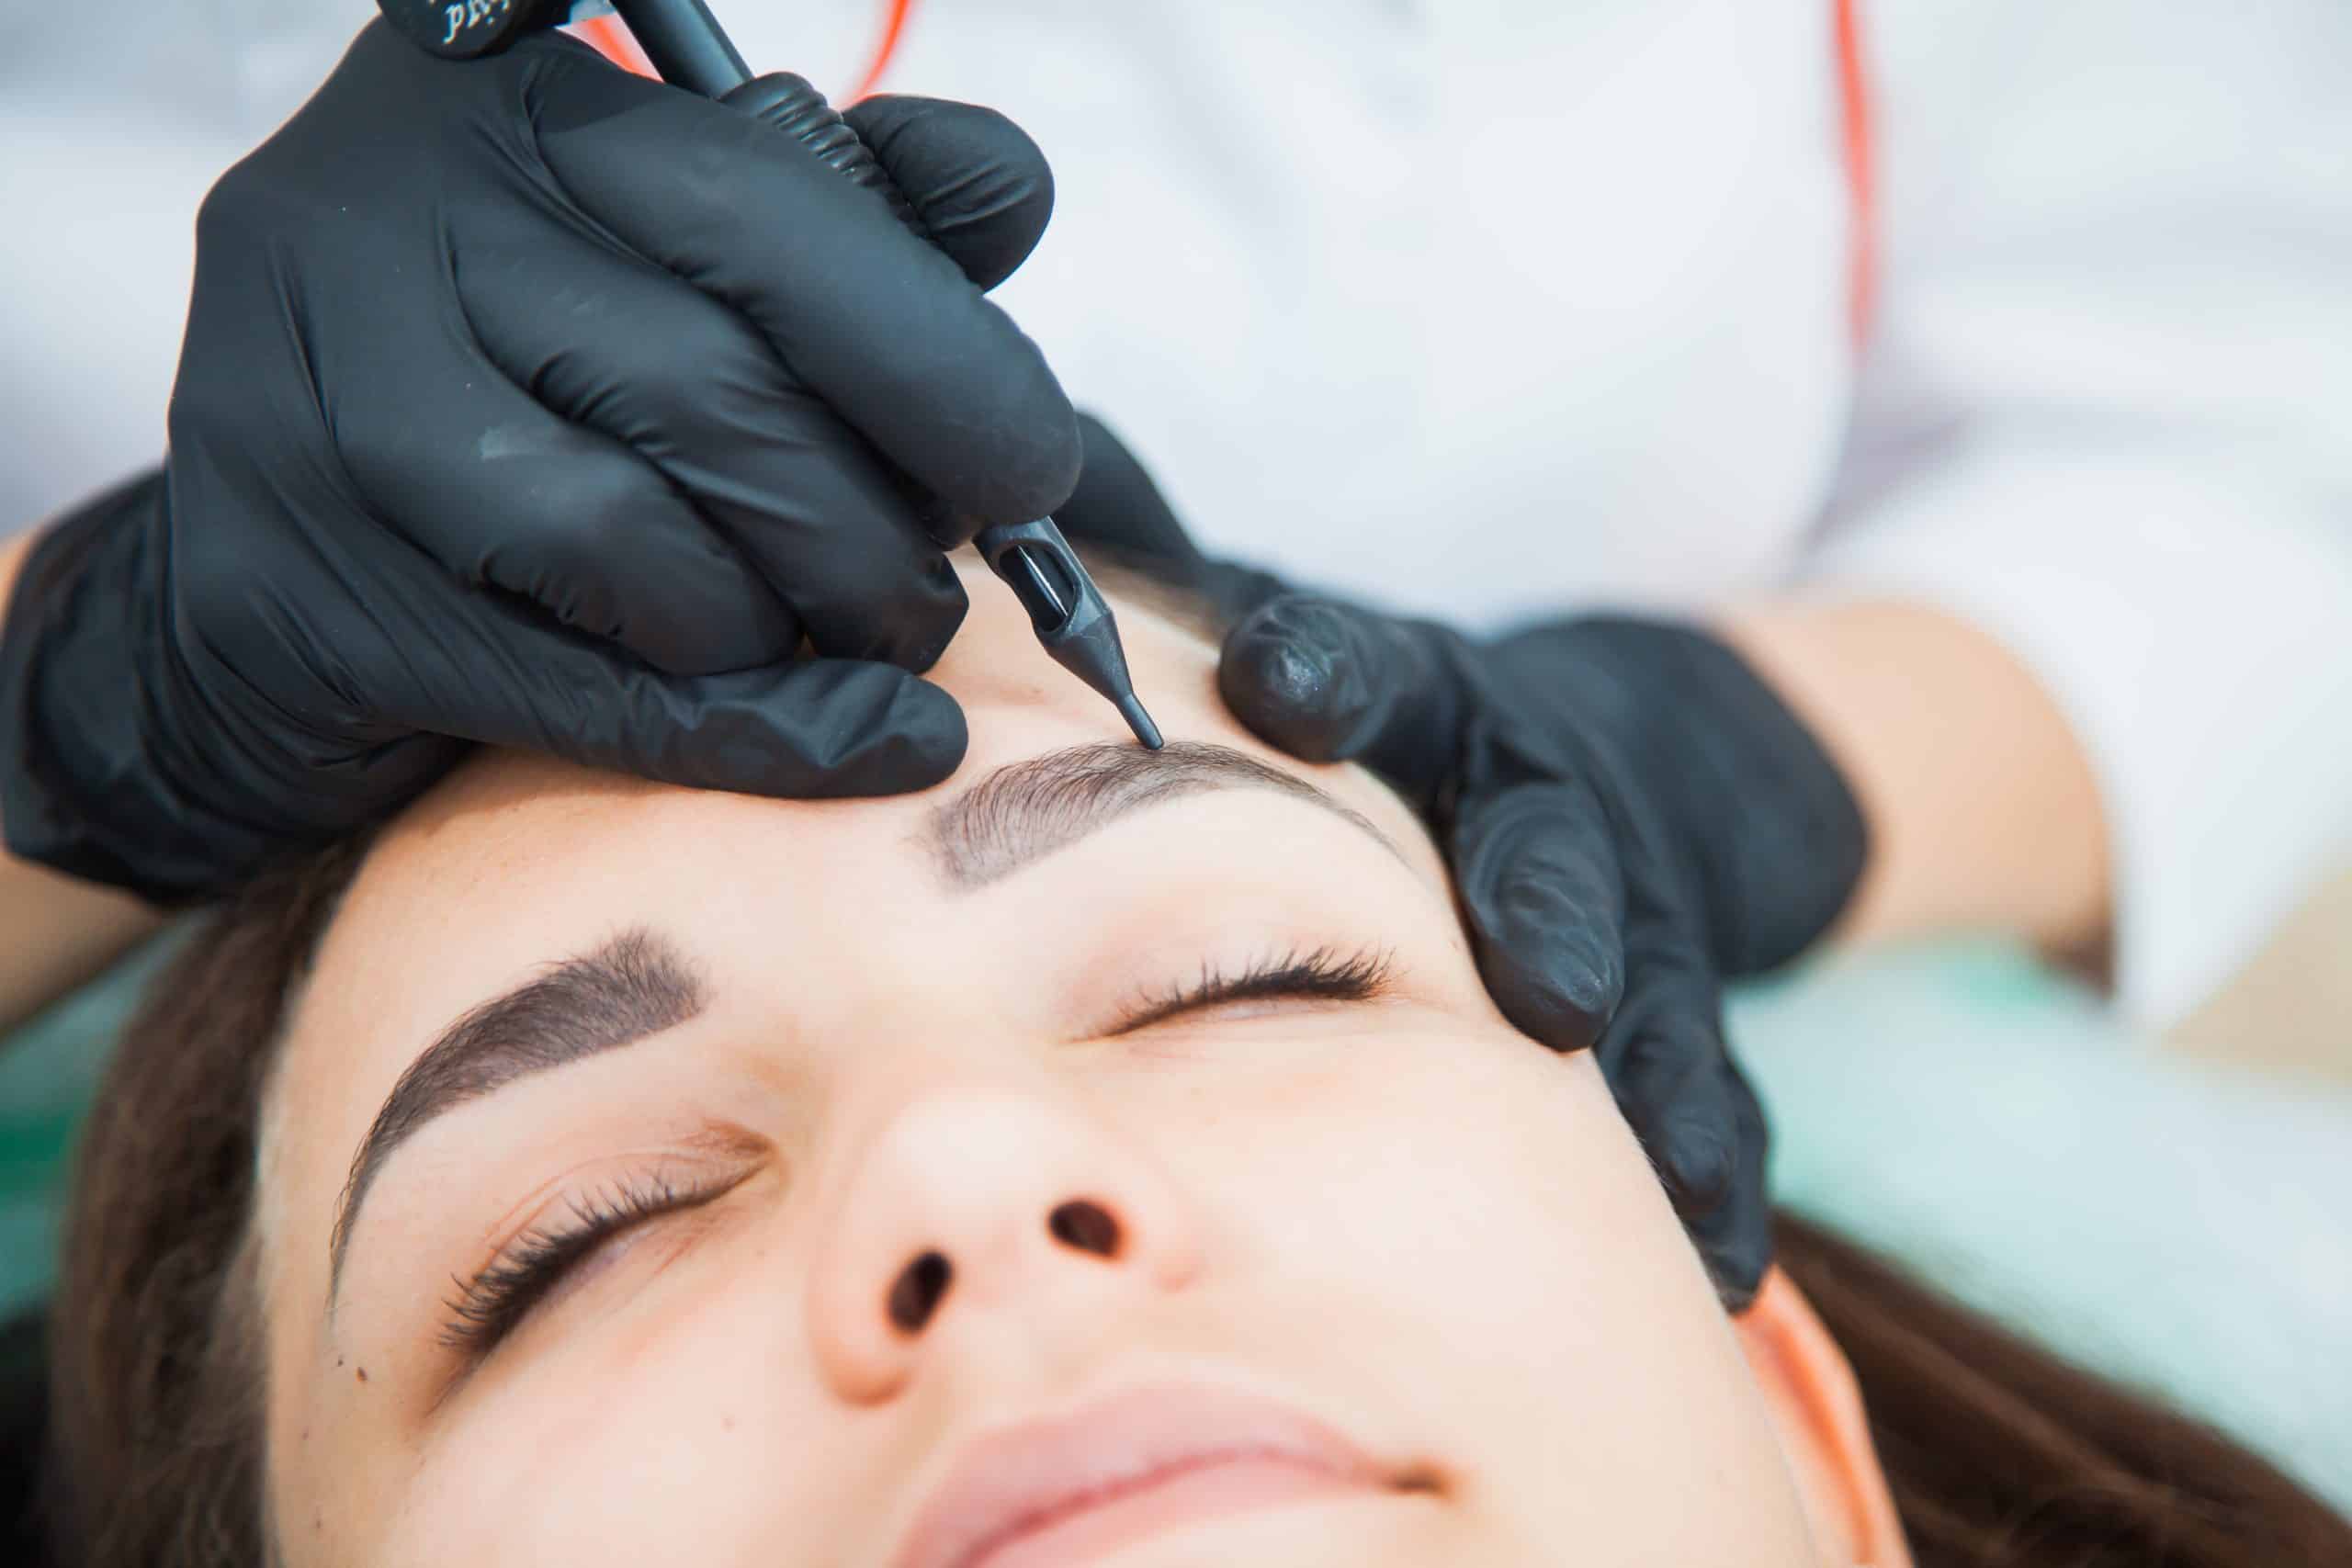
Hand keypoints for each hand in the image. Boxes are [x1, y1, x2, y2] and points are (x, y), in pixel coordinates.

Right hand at [0, 22, 1078, 900]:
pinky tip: (863, 744)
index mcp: (507, 109)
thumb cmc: (543, 403)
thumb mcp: (695, 272)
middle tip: (929, 599)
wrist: (296, 578)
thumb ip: (852, 223)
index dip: (938, 355)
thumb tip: (1009, 195)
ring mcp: (305, 404)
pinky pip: (580, 692)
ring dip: (797, 632)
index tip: (1030, 466)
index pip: (765, 206)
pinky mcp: (281, 592)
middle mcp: (377, 221)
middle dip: (878, 529)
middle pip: (715, 393)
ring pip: (640, 546)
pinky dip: (754, 734)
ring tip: (845, 647)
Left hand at [1056, 417, 1866, 1304]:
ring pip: (1651, 978)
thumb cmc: (1385, 723)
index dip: (1317, 672)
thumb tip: (1031, 490)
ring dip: (1656, 1072)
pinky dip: (1715, 1165)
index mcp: (1410, 702)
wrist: (1609, 747)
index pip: (1359, 671)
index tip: (1278, 689)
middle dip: (1548, 909)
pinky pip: (1709, 1082)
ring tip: (1665, 1181)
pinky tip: (1715, 1256)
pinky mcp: (1680, 996)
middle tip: (1549, 995)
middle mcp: (1523, 796)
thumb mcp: (1289, 648)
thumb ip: (1161, 603)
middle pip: (1545, 841)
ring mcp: (1620, 901)